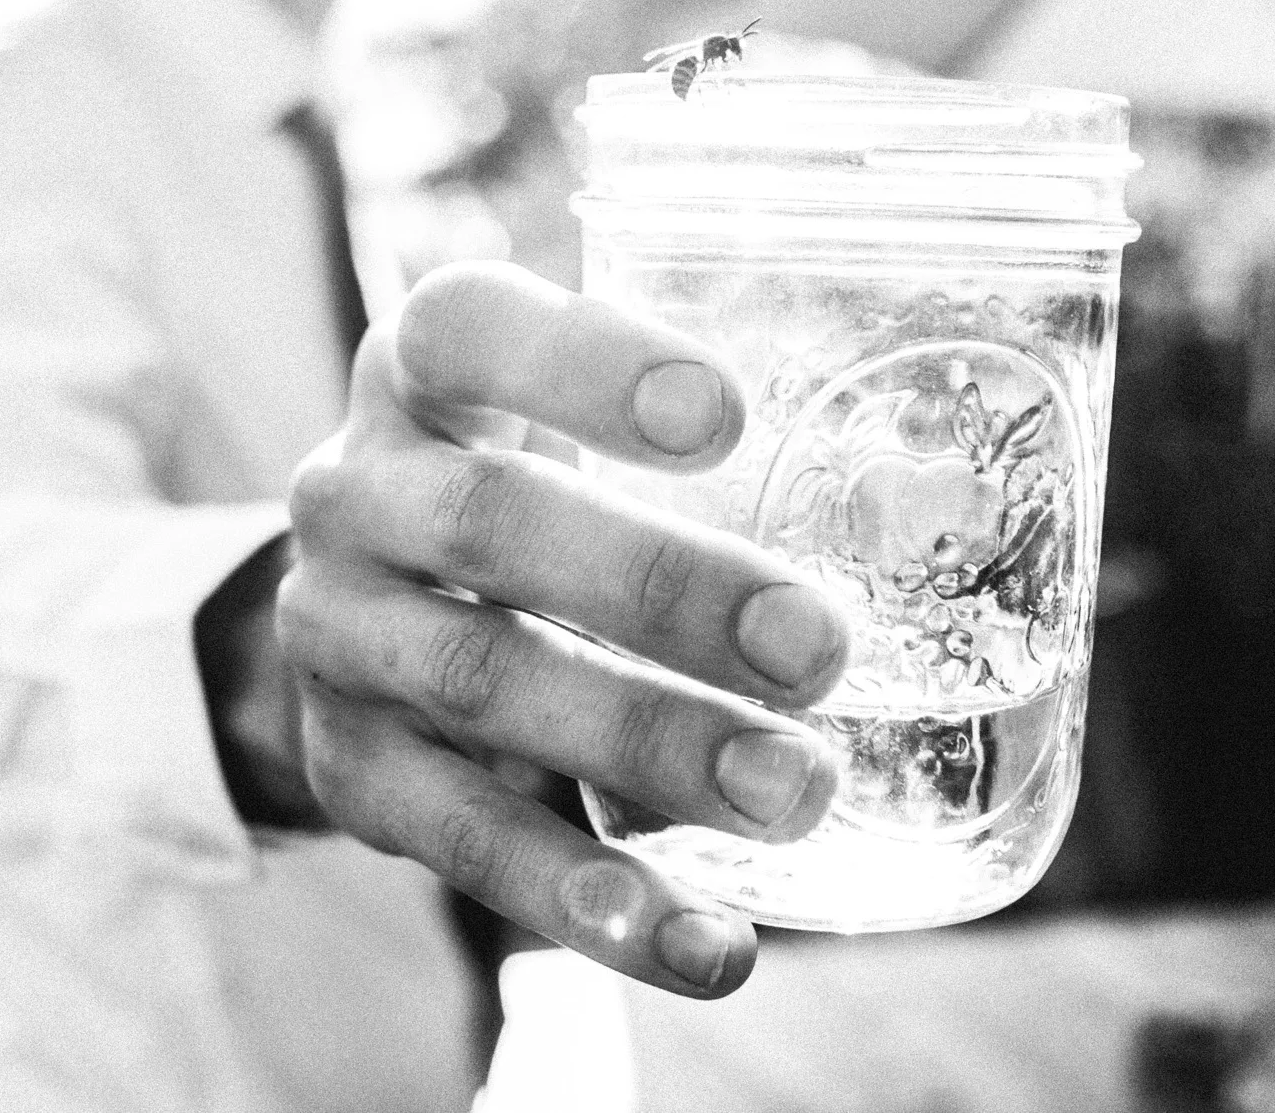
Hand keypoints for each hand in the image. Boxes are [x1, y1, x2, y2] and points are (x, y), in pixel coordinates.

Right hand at [278, 261, 851, 997]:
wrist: (354, 606)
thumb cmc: (519, 479)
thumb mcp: (555, 414)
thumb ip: (679, 429)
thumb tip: (938, 496)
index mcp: (419, 369)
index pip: (471, 329)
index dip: (587, 365)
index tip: (728, 417)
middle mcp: (355, 490)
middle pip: (489, 520)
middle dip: (663, 588)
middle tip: (823, 650)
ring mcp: (337, 633)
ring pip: (481, 681)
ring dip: (647, 745)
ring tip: (795, 793)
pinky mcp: (349, 768)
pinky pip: (462, 840)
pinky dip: (588, 903)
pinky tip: (706, 946)